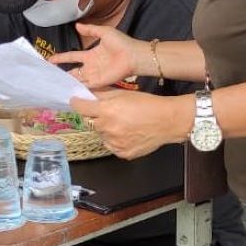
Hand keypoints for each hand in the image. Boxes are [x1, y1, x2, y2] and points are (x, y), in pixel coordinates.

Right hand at [51, 24, 146, 88]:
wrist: (133, 55)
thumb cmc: (121, 43)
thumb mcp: (104, 32)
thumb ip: (90, 29)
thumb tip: (77, 25)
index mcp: (90, 55)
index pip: (72, 57)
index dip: (61, 58)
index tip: (49, 60)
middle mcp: (90, 66)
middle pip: (73, 71)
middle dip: (62, 74)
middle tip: (49, 77)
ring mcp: (94, 75)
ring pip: (78, 80)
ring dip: (68, 82)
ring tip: (55, 86)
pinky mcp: (99, 82)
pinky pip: (86, 86)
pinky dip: (77, 88)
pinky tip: (67, 91)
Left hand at [71, 90, 191, 158]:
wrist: (168, 121)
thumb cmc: (146, 104)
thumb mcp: (122, 93)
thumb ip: (101, 94)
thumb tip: (85, 92)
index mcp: (106, 110)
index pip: (79, 108)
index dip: (77, 103)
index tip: (78, 102)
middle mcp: (107, 128)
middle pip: (89, 122)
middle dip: (94, 117)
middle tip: (107, 113)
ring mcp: (114, 142)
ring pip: (100, 135)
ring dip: (105, 129)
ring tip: (122, 124)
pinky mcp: (121, 153)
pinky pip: (110, 145)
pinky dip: (114, 140)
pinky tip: (127, 133)